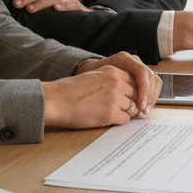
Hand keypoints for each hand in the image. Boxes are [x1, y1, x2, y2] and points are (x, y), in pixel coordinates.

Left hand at [11, 0, 91, 12]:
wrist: (86, 15)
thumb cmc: (63, 11)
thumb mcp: (49, 6)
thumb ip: (38, 4)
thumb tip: (19, 6)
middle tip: (16, 4)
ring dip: (40, 3)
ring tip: (30, 9)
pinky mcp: (76, 7)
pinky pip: (69, 6)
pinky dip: (62, 6)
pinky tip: (55, 8)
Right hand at [41, 53, 160, 127]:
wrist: (56, 100)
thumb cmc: (70, 90)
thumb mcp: (95, 76)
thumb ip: (111, 80)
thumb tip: (127, 91)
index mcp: (113, 71)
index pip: (135, 81)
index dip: (131, 91)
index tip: (128, 97)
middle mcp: (117, 83)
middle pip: (136, 95)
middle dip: (130, 102)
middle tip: (119, 108)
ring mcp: (115, 98)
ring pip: (132, 108)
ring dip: (123, 112)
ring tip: (107, 112)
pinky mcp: (111, 114)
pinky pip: (125, 120)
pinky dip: (117, 121)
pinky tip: (105, 118)